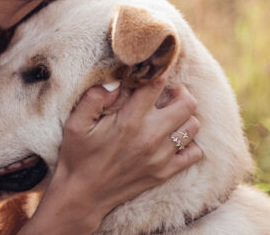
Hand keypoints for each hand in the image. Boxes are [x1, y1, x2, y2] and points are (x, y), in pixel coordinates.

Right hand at [19, 76, 202, 234]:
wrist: (83, 196)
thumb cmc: (78, 156)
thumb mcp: (75, 124)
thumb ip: (93, 98)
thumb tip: (115, 84)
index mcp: (129, 121)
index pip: (157, 85)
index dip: (158, 72)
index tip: (153, 72)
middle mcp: (150, 136)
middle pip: (187, 103)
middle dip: (180, 92)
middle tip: (168, 93)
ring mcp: (161, 156)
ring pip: (193, 126)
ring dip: (185, 116)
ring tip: (171, 115)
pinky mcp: (165, 173)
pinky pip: (194, 153)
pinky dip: (189, 143)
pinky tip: (173, 139)